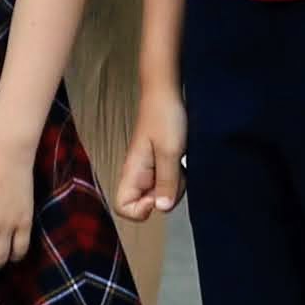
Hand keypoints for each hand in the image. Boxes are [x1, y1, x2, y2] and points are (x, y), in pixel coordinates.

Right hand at [113, 87, 188, 224]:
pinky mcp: (160, 164)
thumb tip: (162, 209)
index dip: (141, 210)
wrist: (167, 94)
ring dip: (174, 185)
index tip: (158, 195)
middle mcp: (138, 174)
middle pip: (145, 204)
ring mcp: (149, 170)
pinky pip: (169, 182)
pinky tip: (182, 161)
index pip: (123, 207)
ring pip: (160, 194)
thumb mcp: (169, 151)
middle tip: (175, 174)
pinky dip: (178, 176)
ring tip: (180, 163)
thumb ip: (166, 182)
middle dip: (165, 197)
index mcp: (132, 172)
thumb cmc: (164, 117)